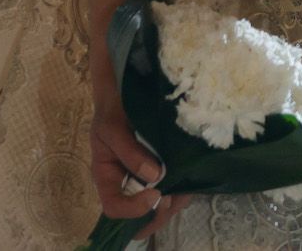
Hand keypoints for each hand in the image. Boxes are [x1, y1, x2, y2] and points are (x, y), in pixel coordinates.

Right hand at [89, 85, 187, 235]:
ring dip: (176, 199)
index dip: (132, 208)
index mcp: (109, 177)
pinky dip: (185, 185)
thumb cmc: (113, 110)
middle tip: (175, 197)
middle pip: (142, 210)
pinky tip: (193, 175)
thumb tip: (154, 175)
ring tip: (187, 186)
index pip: (114, 206)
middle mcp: (128, 181)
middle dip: (160, 210)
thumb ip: (129, 152)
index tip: (153, 194)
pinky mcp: (166, 164)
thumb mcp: (112, 127)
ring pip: (162, 199)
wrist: (127, 90)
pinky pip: (175, 183)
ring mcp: (147, 174)